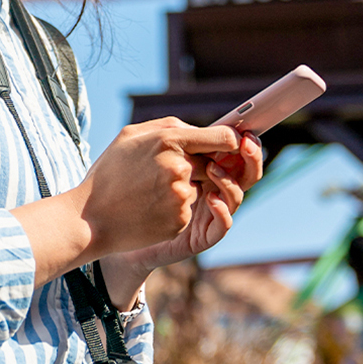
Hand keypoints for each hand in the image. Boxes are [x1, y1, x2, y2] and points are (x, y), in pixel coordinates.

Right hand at [77, 118, 242, 257]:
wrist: (90, 219)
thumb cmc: (108, 174)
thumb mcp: (130, 136)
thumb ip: (169, 127)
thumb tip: (198, 130)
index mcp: (169, 141)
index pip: (224, 138)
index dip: (231, 142)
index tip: (230, 145)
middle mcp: (180, 168)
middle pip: (213, 164)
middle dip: (198, 167)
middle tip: (167, 173)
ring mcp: (181, 197)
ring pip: (199, 188)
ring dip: (184, 189)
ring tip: (151, 192)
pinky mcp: (181, 221)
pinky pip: (189, 210)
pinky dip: (175, 209)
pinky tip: (149, 208)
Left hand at [112, 130, 263, 272]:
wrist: (112, 224)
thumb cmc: (128, 185)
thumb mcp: (147, 152)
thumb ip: (170, 138)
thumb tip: (197, 130)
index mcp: (203, 167)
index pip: (232, 152)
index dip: (242, 141)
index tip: (245, 129)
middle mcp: (211, 188)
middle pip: (245, 173)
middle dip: (251, 158)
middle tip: (245, 144)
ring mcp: (208, 212)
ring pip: (237, 196)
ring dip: (230, 180)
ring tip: (213, 169)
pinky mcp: (202, 234)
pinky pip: (223, 224)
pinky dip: (223, 210)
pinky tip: (211, 199)